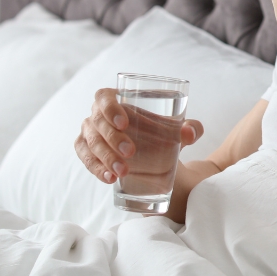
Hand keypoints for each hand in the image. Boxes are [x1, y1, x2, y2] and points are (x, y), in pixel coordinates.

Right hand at [74, 87, 203, 183]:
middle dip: (113, 139)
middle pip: (97, 123)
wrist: (154, 154)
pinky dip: (96, 168)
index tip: (124, 123)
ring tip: (122, 172)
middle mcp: (98, 114)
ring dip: (105, 158)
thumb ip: (190, 128)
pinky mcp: (86, 151)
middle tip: (131, 152)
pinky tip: (109, 178)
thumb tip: (191, 133)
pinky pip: (86, 158)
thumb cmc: (161, 132)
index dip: (110, 108)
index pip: (104, 97)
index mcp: (116, 99)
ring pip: (90, 143)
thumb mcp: (176, 129)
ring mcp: (90, 133)